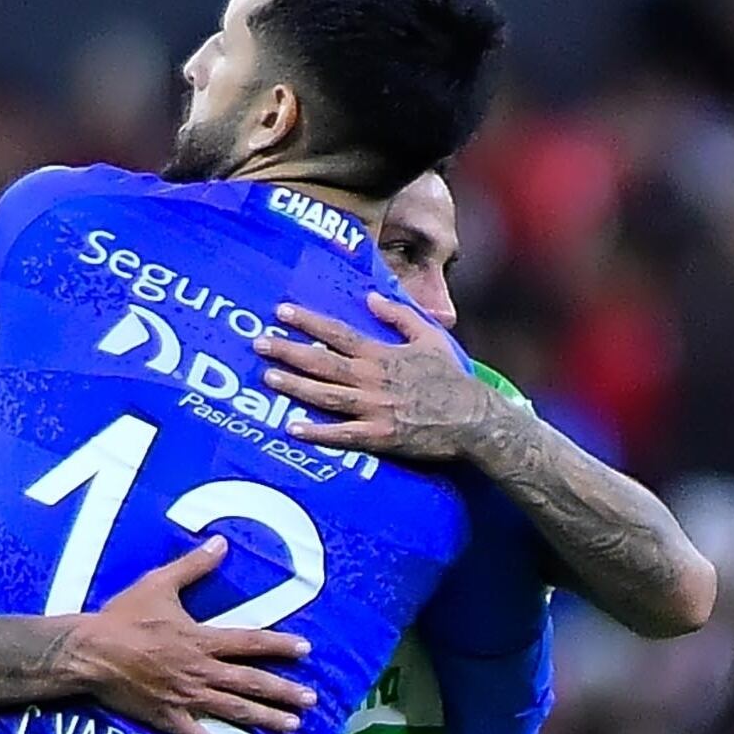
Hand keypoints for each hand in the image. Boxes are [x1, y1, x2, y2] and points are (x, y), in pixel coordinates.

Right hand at [66, 537, 313, 733]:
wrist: (91, 653)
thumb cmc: (123, 617)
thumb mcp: (159, 584)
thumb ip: (194, 566)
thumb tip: (222, 542)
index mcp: (202, 639)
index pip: (250, 643)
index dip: (280, 645)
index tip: (306, 650)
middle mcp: (202, 671)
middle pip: (251, 682)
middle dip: (284, 691)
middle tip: (311, 700)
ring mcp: (188, 698)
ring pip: (236, 711)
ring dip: (267, 719)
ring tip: (293, 726)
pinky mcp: (170, 719)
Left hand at [255, 293, 511, 462]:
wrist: (474, 418)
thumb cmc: (450, 379)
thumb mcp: (430, 337)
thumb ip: (398, 316)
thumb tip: (371, 297)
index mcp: (382, 354)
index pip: (338, 333)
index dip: (309, 322)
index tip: (282, 312)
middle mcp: (373, 379)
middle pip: (323, 361)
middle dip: (289, 350)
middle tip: (259, 342)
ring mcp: (374, 408)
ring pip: (326, 395)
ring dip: (295, 385)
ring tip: (268, 376)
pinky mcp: (379, 436)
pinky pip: (342, 434)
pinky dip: (317, 432)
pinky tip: (292, 428)